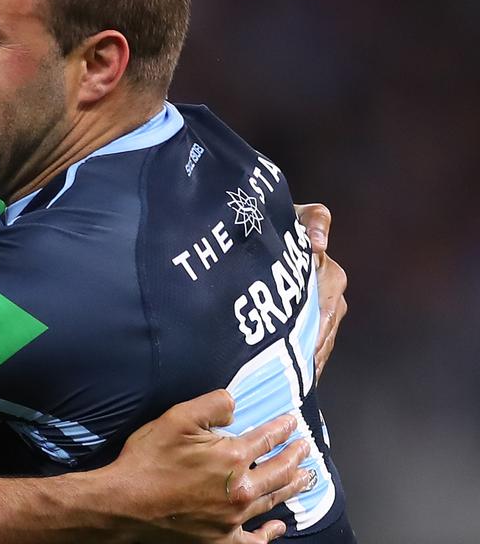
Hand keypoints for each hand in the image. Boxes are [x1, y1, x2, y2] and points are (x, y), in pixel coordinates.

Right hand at [102, 390, 311, 542]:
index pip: (267, 439)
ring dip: (293, 486)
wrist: (124, 504)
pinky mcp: (221, 540)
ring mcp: (233, 518)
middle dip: (296, 456)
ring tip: (305, 477)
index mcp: (232, 457)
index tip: (291, 424)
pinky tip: (278, 526)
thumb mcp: (175, 419)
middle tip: (306, 448)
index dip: (282, 429)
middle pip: (279, 470)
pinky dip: (269, 533)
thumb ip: (211, 405)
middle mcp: (241, 489)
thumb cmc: (147, 461)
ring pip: (274, 500)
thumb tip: (235, 403)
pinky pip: (255, 540)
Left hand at [294, 203, 347, 378]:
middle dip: (307, 356)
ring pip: (319, 343)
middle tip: (290, 379)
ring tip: (290, 387)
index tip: (301, 356)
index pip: (326, 312)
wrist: (270, 226)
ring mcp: (325, 310)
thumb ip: (313, 220)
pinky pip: (314, 346)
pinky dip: (305, 364)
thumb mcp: (294, 215)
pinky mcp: (314, 320)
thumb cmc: (280, 220)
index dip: (314, 335)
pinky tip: (292, 383)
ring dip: (306, 363)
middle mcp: (333, 295)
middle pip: (322, 334)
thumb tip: (319, 244)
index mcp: (329, 275)